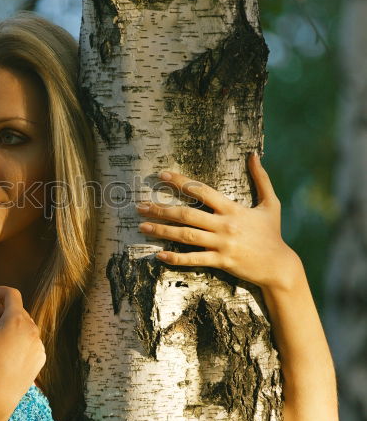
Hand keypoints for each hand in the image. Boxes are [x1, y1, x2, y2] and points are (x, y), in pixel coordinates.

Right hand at [0, 286, 45, 410]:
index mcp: (16, 320)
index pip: (12, 294)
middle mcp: (32, 330)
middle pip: (17, 310)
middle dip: (0, 311)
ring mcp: (38, 344)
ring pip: (25, 326)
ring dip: (10, 325)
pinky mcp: (40, 357)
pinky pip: (30, 341)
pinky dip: (19, 339)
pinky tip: (5, 350)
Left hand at [135, 153, 299, 291]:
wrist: (280, 265)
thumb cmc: (273, 234)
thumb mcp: (271, 204)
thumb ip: (261, 178)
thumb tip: (254, 154)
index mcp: (233, 209)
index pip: (202, 191)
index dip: (180, 182)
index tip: (162, 175)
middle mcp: (225, 225)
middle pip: (187, 214)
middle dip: (162, 209)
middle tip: (141, 206)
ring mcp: (222, 244)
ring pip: (186, 236)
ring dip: (162, 231)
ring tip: (142, 226)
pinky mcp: (221, 262)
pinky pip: (194, 259)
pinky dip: (176, 258)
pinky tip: (159, 254)